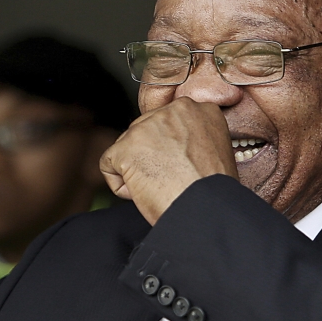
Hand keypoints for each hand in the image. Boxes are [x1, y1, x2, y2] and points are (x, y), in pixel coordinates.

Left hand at [100, 97, 237, 224]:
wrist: (206, 210)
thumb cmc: (212, 192)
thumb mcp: (212, 151)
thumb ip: (190, 138)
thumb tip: (165, 145)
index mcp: (198, 110)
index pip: (167, 124)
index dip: (170, 151)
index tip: (181, 168)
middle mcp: (173, 110)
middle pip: (144, 132)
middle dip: (151, 158)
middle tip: (171, 180)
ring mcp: (147, 127)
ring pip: (127, 147)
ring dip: (137, 171)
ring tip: (162, 187)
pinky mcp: (126, 147)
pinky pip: (108, 164)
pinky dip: (121, 185)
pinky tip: (143, 193)